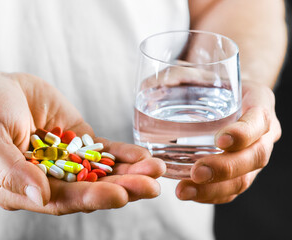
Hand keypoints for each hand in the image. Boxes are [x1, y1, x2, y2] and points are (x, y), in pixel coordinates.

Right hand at [0, 72, 165, 213]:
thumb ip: (10, 170)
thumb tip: (40, 196)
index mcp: (24, 187)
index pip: (62, 199)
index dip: (91, 197)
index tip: (119, 195)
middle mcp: (50, 177)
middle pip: (89, 187)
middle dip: (121, 188)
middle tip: (150, 186)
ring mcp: (66, 158)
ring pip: (101, 170)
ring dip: (129, 172)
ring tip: (156, 170)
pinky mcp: (78, 139)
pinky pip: (102, 149)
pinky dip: (122, 153)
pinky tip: (143, 155)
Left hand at [176, 81, 280, 202]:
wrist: (224, 97)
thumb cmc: (211, 84)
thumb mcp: (200, 71)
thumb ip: (178, 76)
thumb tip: (149, 87)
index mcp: (258, 103)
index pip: (259, 120)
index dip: (244, 133)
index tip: (220, 139)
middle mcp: (261, 133)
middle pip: (255, 156)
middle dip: (226, 168)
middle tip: (197, 171)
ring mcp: (252, 155)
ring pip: (243, 179)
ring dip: (214, 189)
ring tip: (184, 191)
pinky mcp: (238, 171)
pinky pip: (230, 189)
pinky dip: (209, 195)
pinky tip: (188, 193)